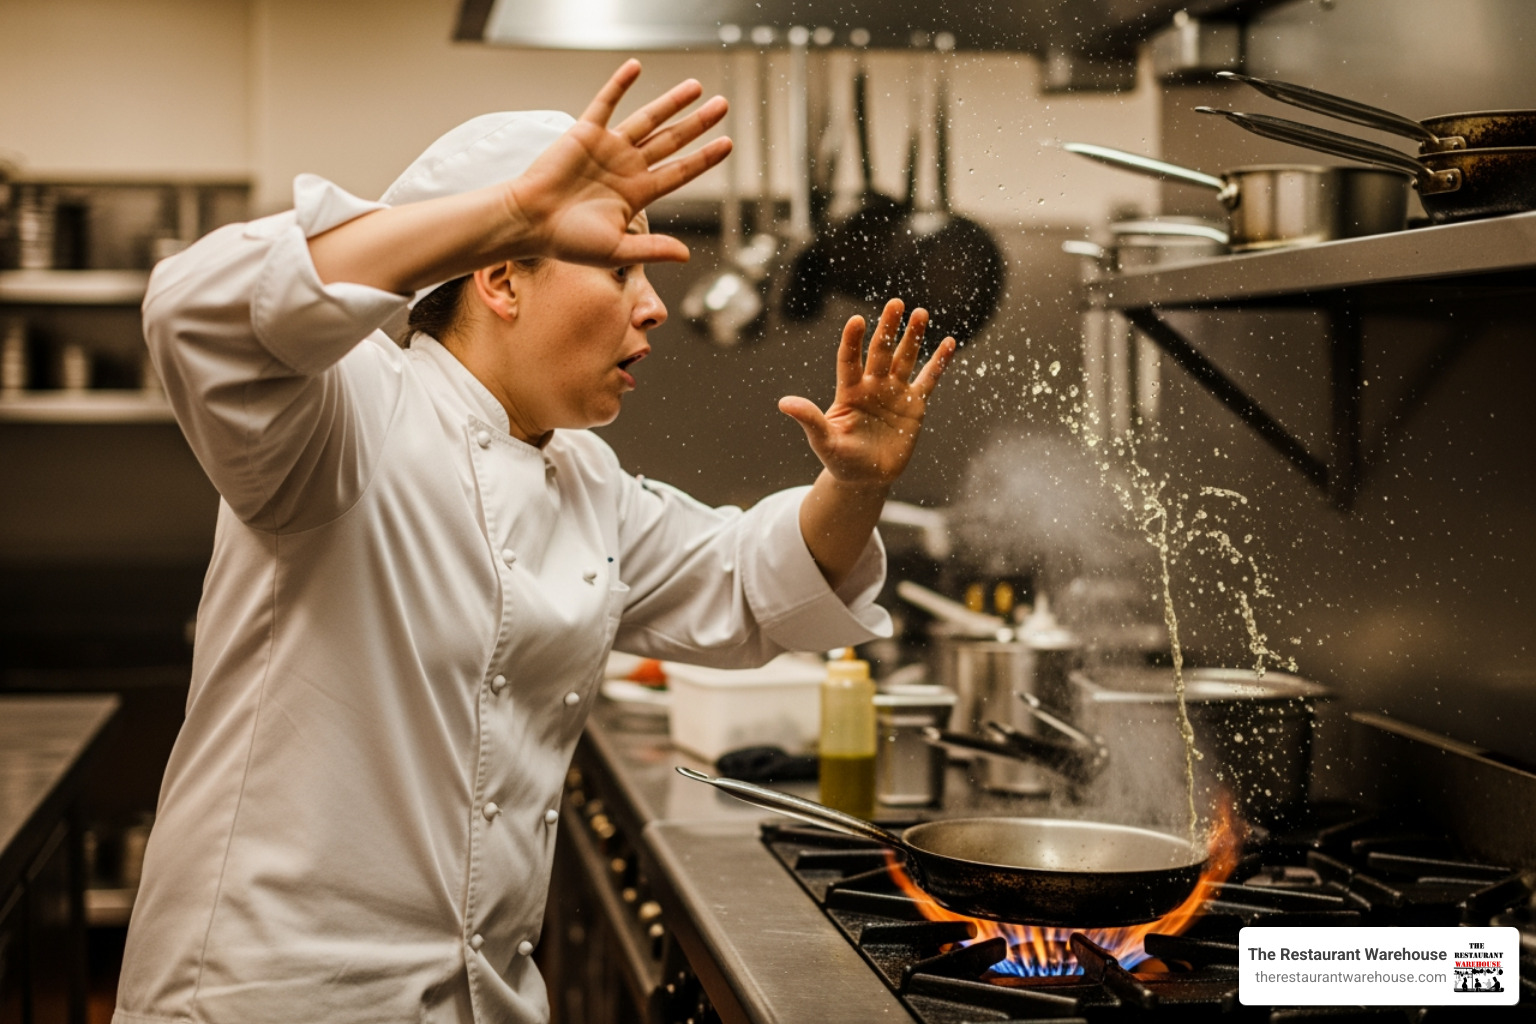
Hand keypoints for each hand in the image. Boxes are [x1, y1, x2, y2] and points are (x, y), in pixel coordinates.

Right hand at [506, 60, 732, 266]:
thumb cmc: (568, 241)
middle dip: (698, 124)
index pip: (680, 172)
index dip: (704, 158)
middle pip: (671, 140)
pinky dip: (620, 85)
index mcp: (637, 194)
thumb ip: (652, 250)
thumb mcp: (616, 251)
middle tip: (723, 105)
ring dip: (671, 102)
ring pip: (647, 119)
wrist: (529, 222)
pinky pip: (606, 103)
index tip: (727, 144)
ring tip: (696, 87)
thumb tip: (686, 255)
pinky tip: (636, 67)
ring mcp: (608, 148)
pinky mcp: (585, 132)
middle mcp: (627, 167)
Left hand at [779, 299, 954, 487]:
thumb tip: (783, 403)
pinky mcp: (914, 405)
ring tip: (920, 313)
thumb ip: (809, 419)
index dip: (852, 341)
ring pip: (905, 359)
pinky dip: (938, 363)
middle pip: (881, 351)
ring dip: (913, 337)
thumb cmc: (840, 459)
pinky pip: (928, 380)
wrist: (865, 478)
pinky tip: (948, 343)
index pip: (849, 359)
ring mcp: (894, 393)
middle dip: (888, 328)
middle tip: (895, 303)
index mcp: (849, 391)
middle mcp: (872, 386)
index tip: (856, 321)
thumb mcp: (823, 441)